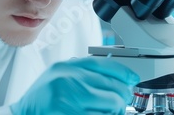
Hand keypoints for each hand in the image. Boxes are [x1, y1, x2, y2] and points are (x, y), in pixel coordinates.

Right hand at [10, 57, 139, 114]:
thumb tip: (114, 76)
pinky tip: (102, 114)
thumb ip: (82, 72)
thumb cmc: (41, 98)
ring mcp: (69, 99)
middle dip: (122, 95)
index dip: (123, 73)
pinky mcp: (69, 114)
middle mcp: (68, 80)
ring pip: (111, 104)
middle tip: (122, 100)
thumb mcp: (59, 76)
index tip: (132, 79)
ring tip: (113, 110)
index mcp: (67, 67)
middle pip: (112, 86)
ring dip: (116, 110)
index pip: (104, 65)